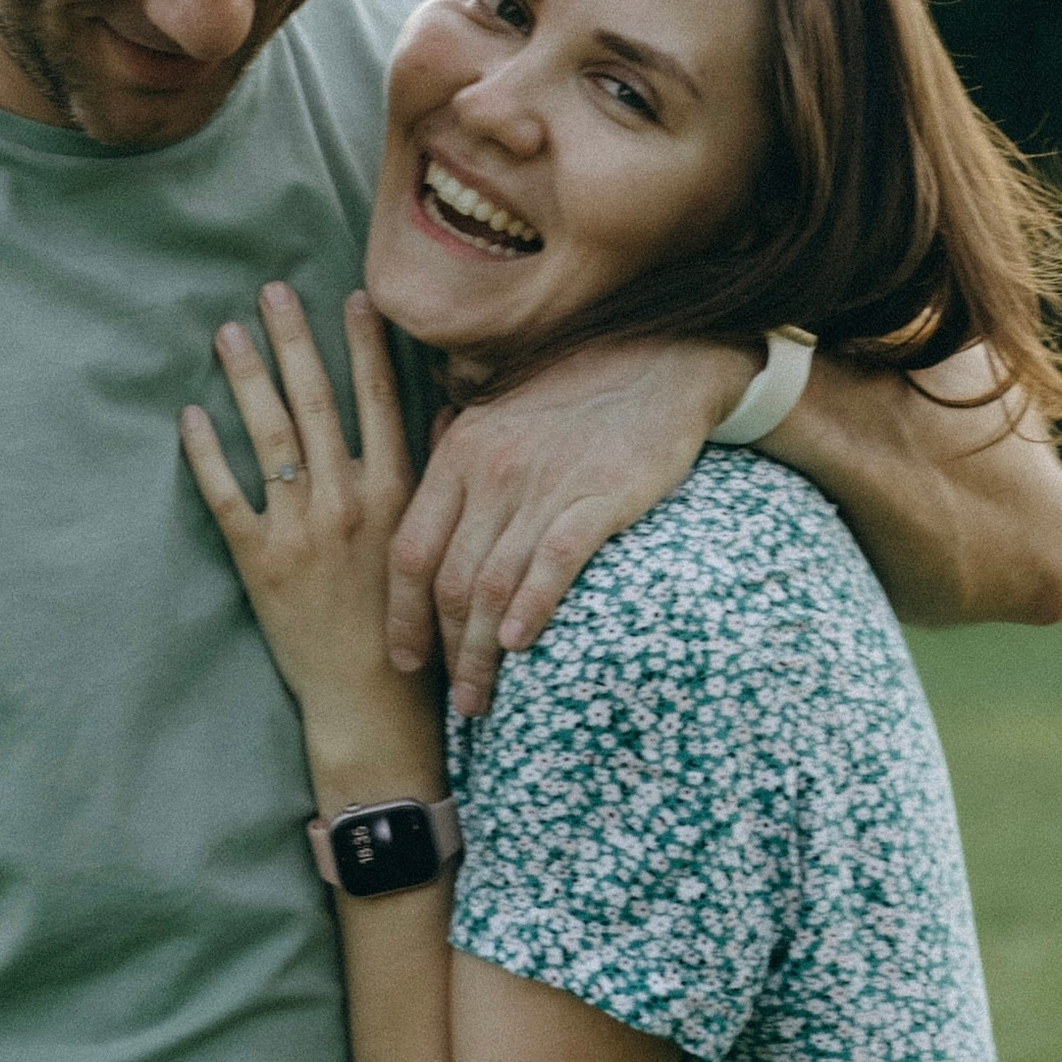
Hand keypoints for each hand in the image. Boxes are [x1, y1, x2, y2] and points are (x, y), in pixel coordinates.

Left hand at [180, 287, 421, 728]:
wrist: (373, 696)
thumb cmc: (412, 621)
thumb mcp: (433, 541)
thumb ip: (431, 479)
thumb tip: (445, 414)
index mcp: (396, 494)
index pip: (378, 401)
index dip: (363, 345)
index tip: (350, 297)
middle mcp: (349, 503)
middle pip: (316, 404)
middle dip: (293, 342)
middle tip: (271, 292)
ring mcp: (301, 530)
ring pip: (269, 438)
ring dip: (247, 379)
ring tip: (229, 334)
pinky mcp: (260, 562)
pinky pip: (226, 496)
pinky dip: (206, 454)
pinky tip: (191, 415)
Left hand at [386, 336, 750, 715]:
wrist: (660, 361)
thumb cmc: (578, 395)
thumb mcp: (500, 415)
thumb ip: (460, 466)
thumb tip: (428, 520)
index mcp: (460, 454)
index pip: (412, 549)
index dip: (402, 614)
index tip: (406, 660)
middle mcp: (493, 471)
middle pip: (449, 580)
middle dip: (446, 651)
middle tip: (456, 700)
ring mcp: (545, 485)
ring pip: (494, 584)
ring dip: (482, 653)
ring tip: (484, 699)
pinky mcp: (601, 496)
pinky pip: (555, 562)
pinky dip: (532, 608)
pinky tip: (521, 645)